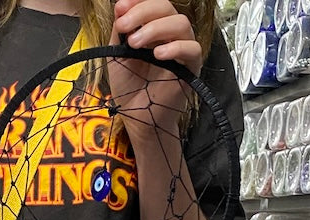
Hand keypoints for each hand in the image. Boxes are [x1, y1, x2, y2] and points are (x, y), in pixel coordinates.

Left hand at [109, 0, 202, 140]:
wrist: (137, 118)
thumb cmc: (130, 88)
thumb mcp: (117, 56)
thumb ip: (119, 32)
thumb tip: (120, 6)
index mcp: (153, 29)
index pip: (152, 4)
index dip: (138, 1)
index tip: (121, 7)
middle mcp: (169, 35)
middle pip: (166, 7)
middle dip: (143, 12)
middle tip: (124, 26)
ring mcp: (182, 50)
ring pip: (180, 23)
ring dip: (155, 28)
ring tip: (135, 44)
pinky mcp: (191, 67)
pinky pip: (192, 49)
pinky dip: (175, 47)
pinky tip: (158, 55)